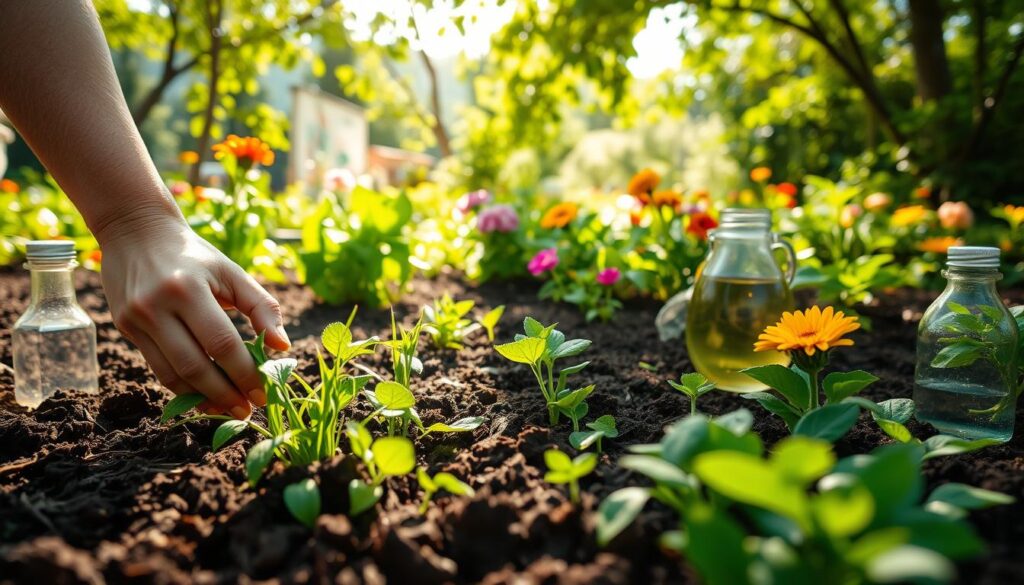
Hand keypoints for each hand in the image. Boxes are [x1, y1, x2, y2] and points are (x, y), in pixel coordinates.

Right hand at [99, 215, 289, 418]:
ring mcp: (136, 320)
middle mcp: (157, 306)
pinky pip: (157, 368)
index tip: (264, 393)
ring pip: (172, 374)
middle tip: (248, 411)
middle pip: (195, 365)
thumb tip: (283, 346)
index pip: (222, 343)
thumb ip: (261, 307)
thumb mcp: (231, 272)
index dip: (245, 373)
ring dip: (203, 398)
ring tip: (228, 409)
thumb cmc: (195, 254)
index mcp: (188, 289)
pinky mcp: (125, 328)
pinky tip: (204, 396)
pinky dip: (182, 387)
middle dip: (225, 394)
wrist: (135, 231)